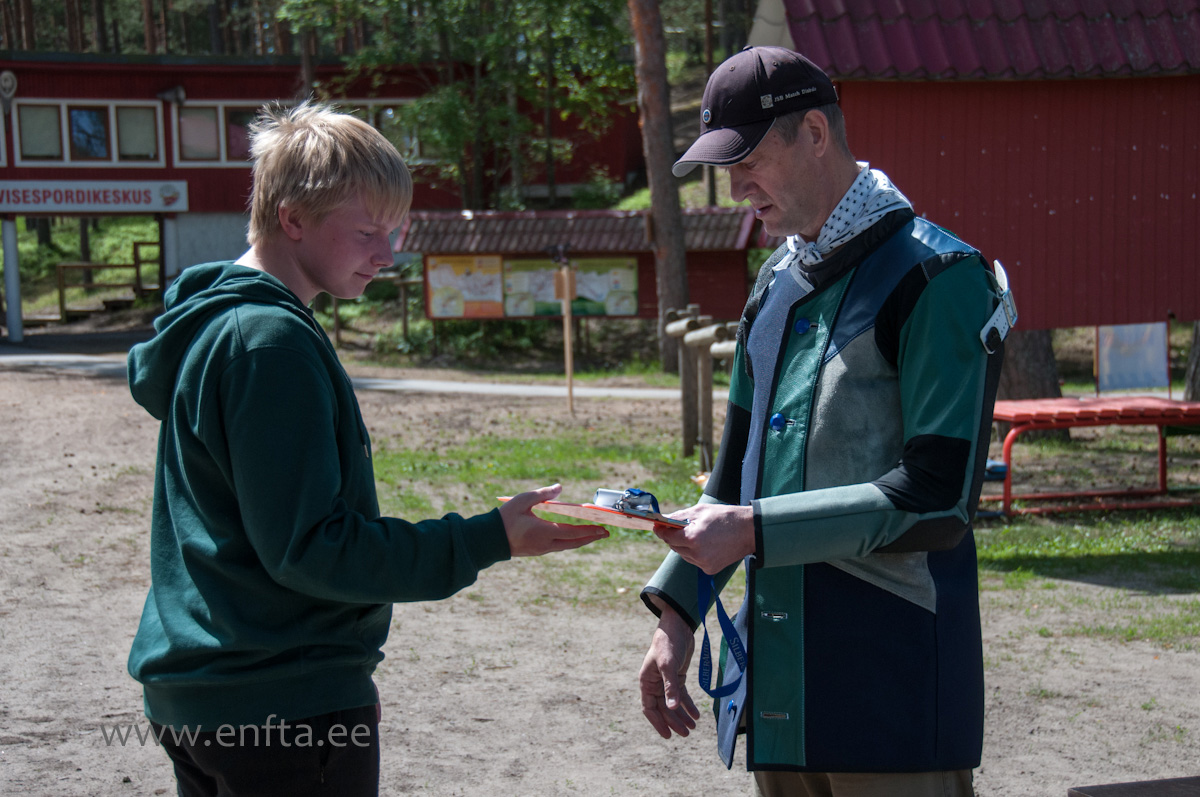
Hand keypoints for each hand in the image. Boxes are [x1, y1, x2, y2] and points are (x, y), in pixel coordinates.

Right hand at [500, 484, 607, 556]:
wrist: (488, 540)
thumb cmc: (503, 518)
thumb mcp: (522, 500)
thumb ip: (542, 494)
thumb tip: (560, 487)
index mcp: (543, 532)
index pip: (572, 532)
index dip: (589, 531)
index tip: (602, 529)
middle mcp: (545, 544)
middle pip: (573, 543)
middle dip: (590, 538)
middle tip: (605, 533)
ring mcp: (541, 550)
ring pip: (566, 546)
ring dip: (580, 540)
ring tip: (592, 535)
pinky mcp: (536, 551)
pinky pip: (557, 547)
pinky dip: (569, 542)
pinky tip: (572, 537)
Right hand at [639, 604, 699, 738]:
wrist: (678, 625)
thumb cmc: (668, 643)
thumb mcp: (668, 665)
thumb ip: (670, 687)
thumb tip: (672, 708)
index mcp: (646, 681)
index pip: (649, 708)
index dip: (658, 723)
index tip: (668, 736)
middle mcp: (654, 683)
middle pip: (663, 708)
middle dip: (674, 722)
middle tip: (687, 733)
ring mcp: (666, 680)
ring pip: (673, 704)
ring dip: (682, 716)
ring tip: (693, 727)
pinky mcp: (677, 676)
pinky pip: (681, 695)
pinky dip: (688, 705)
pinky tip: (696, 714)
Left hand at [652, 503, 754, 573]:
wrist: (749, 531)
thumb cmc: (725, 517)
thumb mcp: (700, 511)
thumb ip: (679, 517)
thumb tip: (662, 521)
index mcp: (692, 538)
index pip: (667, 536)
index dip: (661, 530)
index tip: (657, 526)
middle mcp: (696, 554)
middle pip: (674, 546)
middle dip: (674, 537)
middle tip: (679, 527)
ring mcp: (703, 564)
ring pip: (683, 554)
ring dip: (685, 545)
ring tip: (698, 535)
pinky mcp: (710, 569)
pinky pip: (694, 560)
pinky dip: (695, 553)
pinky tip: (707, 544)